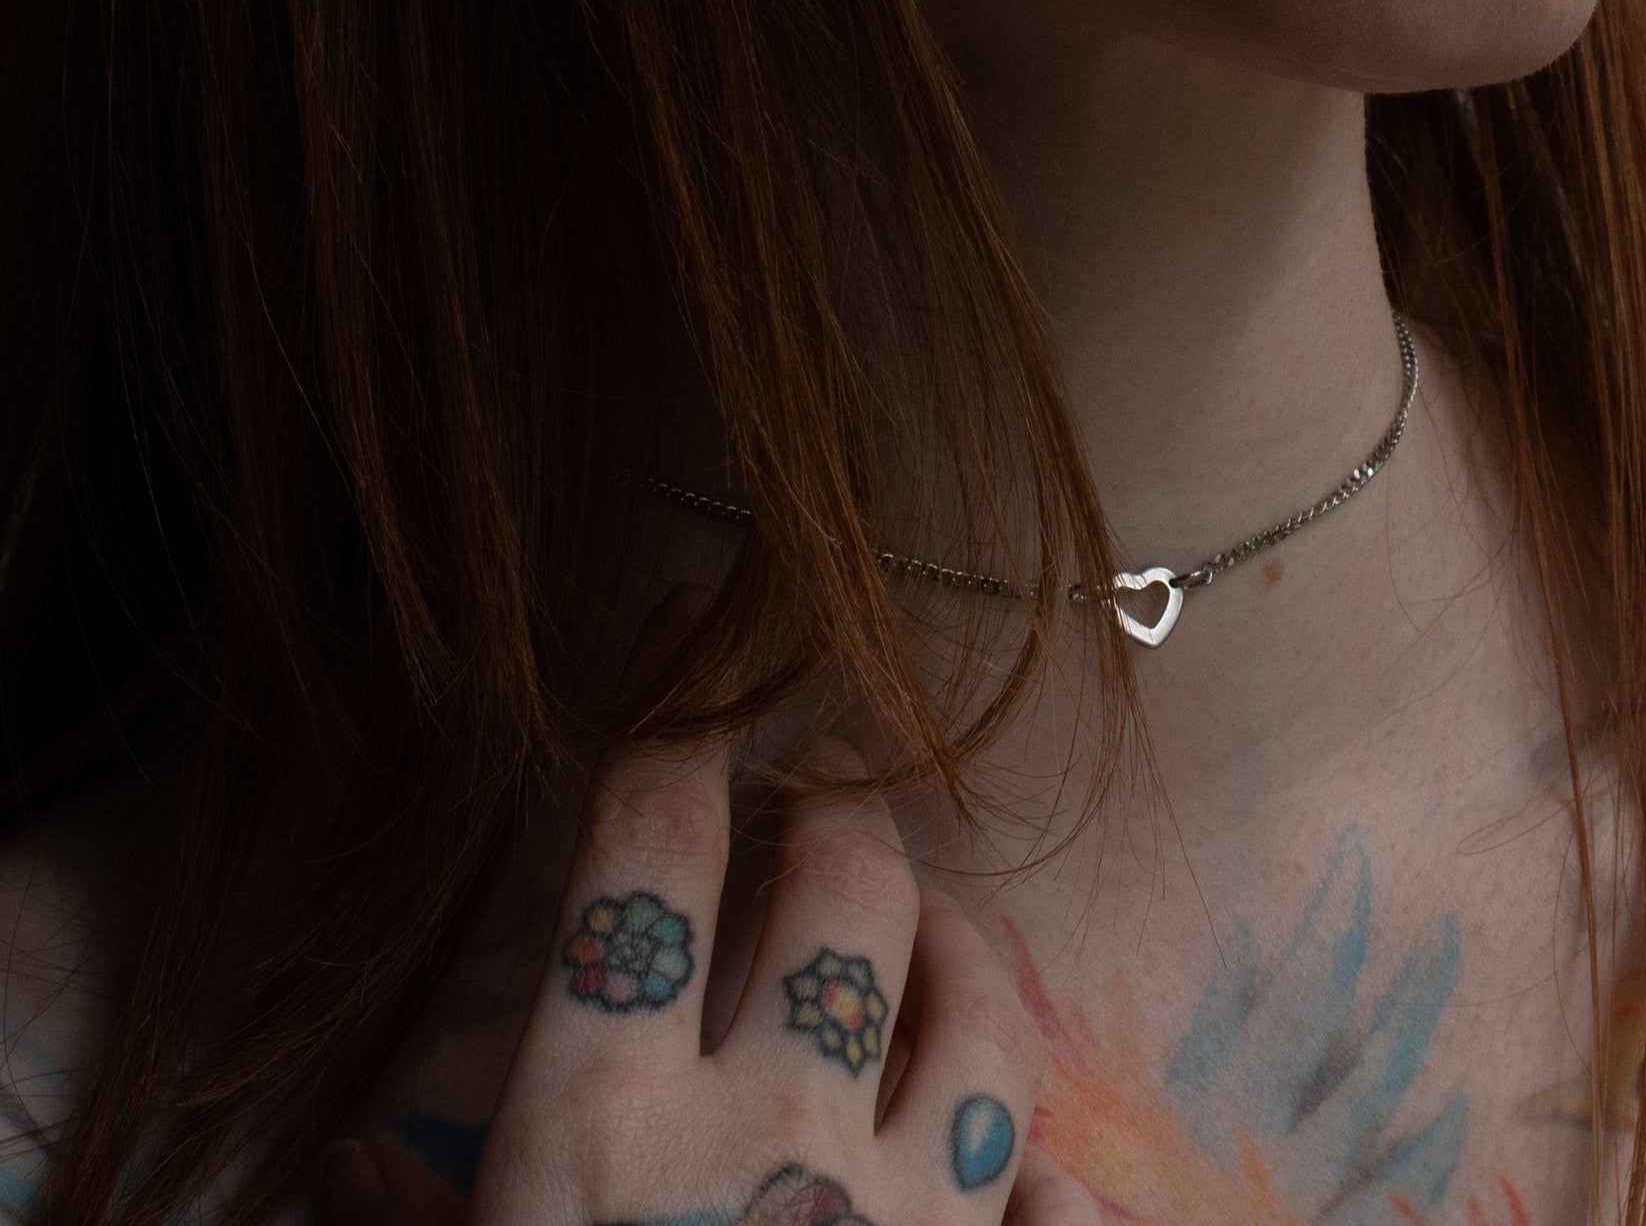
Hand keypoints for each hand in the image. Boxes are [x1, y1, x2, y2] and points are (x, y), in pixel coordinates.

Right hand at [317, 737, 1100, 1225]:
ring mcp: (906, 1216)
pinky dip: (1037, 1167)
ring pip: (974, 997)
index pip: (642, 855)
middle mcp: (771, 1134)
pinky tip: (1019, 1165)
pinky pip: (1051, 1189)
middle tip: (822, 791)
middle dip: (837, 806)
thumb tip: (353, 1176)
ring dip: (955, 942)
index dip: (669, 749)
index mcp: (604, 1130)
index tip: (684, 709)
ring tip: (924, 925)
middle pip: (844, 881)